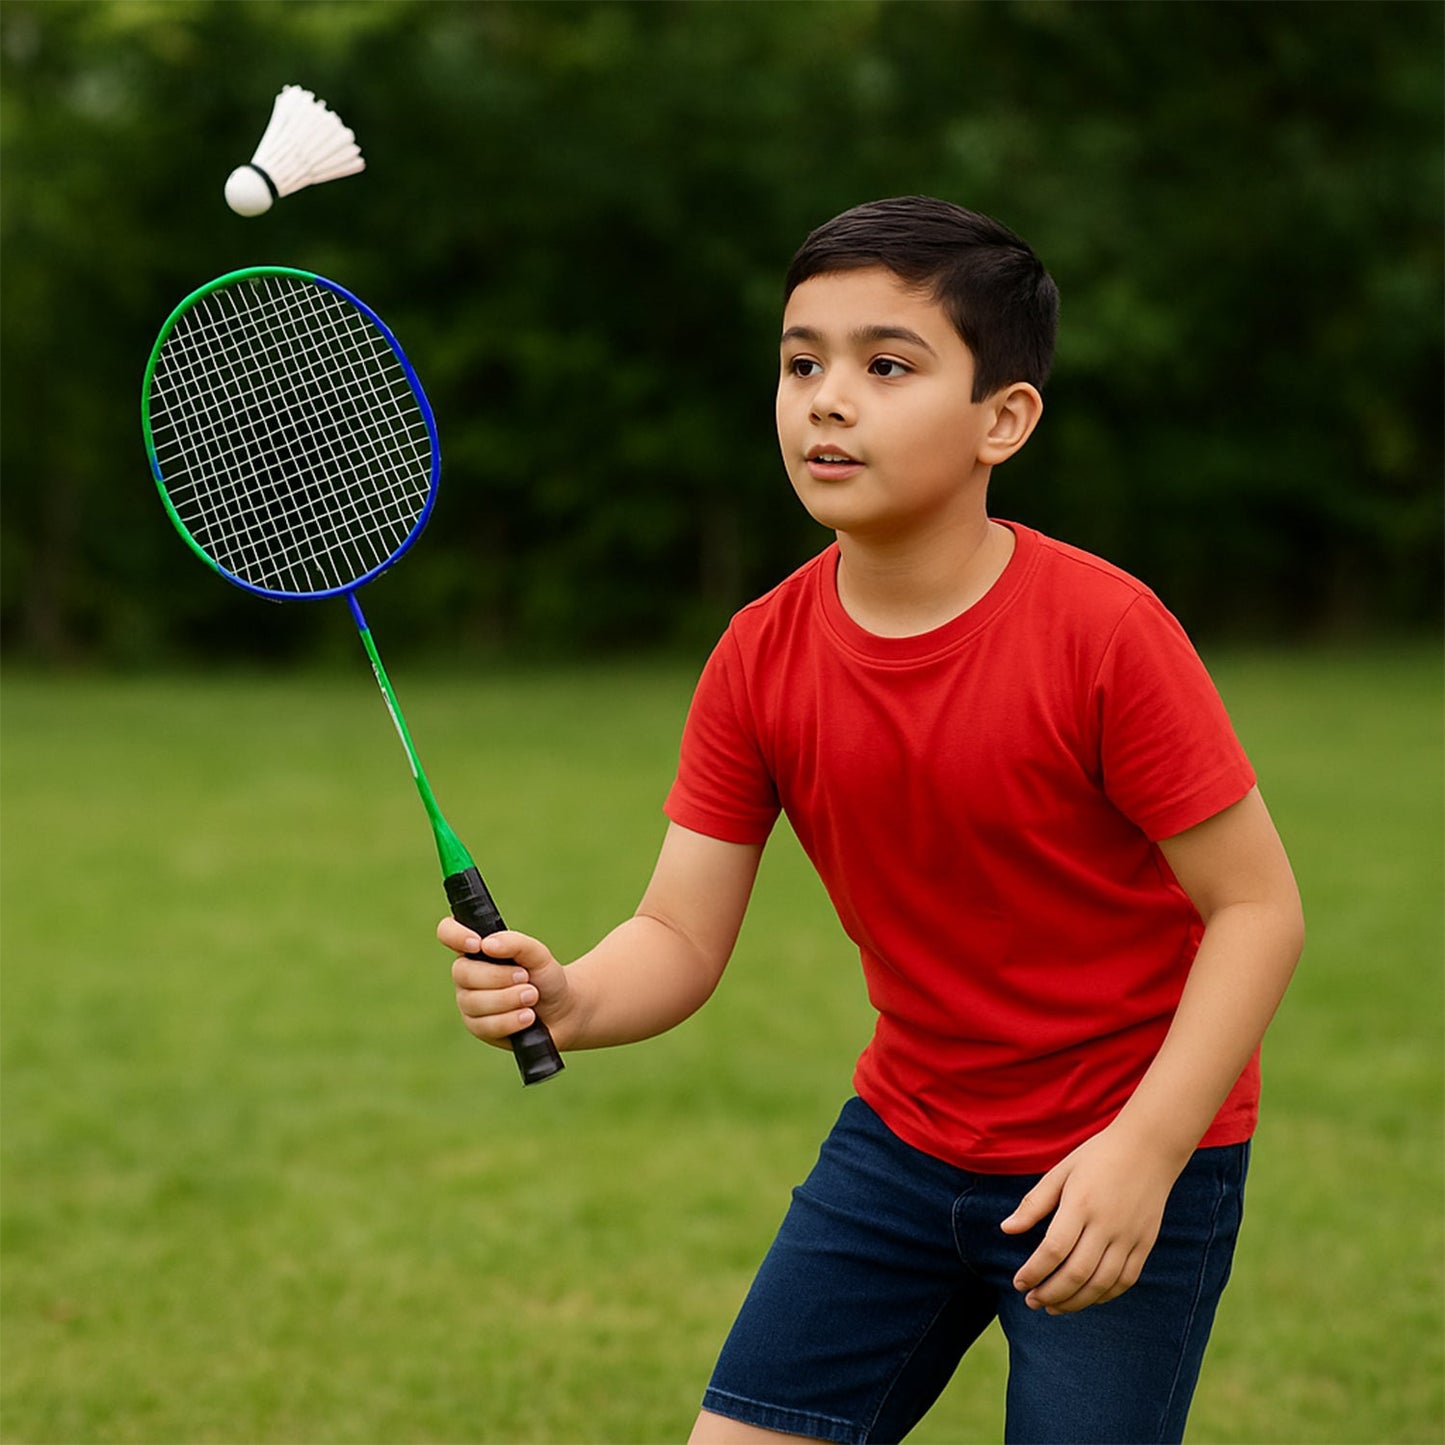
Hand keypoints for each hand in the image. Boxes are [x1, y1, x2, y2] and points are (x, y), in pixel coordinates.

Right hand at [440, 919, 574, 1050]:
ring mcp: (469, 1002)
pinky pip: (485, 1025)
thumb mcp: (538, 954)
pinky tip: (527, 1017)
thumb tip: (487, 944)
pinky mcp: (478, 1027)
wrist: (561, 1011)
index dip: (455, 935)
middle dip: (499, 977)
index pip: (448, 932)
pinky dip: (511, 1020)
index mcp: (477, 950)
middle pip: (463, 973)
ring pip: (474, 1002)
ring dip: (509, 999)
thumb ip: (515, 943)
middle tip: (526, 978)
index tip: (478, 945)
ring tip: (532, 996)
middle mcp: (467, 974)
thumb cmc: (544, 977)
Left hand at [999, 1123, 1183, 1315]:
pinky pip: (1125, 1280)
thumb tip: (1006, 1229)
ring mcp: (1129, 1237)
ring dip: (1075, 1302)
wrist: (1149, 1148)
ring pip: (1101, 1283)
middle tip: (1031, 1302)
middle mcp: (1106, 1224)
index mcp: (1081, 1204)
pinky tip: (1085, 1298)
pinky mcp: (1145, 1244)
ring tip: (1053, 1307)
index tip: (1018, 1283)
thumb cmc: (1098, 1156)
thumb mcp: (1061, 1171)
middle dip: (1050, 1293)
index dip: (1034, 1272)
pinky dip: (1103, 1295)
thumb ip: (1034, 1203)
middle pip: (1076, 1273)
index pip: (1053, 1250)